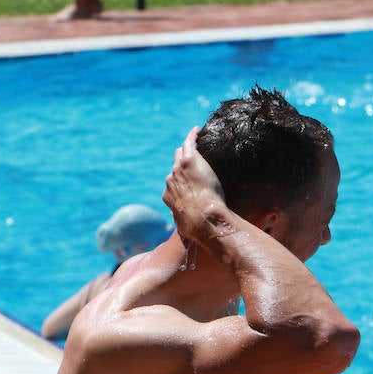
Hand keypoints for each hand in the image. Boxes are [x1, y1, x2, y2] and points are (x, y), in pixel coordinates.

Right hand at [162, 127, 227, 247]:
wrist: (203, 219)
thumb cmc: (198, 228)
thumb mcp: (188, 231)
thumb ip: (187, 231)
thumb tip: (189, 243)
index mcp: (168, 197)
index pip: (172, 183)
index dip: (179, 181)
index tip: (186, 181)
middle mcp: (170, 181)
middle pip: (173, 167)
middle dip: (179, 163)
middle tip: (189, 159)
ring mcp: (178, 169)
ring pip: (180, 153)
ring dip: (187, 148)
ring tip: (195, 142)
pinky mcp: (188, 160)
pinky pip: (189, 143)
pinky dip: (193, 136)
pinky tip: (198, 130)